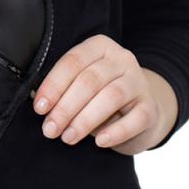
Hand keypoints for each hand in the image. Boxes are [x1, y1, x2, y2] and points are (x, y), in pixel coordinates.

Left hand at [31, 34, 178, 154]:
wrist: (139, 111)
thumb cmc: (100, 95)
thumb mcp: (80, 85)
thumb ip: (62, 89)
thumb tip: (38, 101)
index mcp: (99, 47)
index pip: (72, 62)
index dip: (53, 85)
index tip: (40, 108)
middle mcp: (121, 59)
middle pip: (89, 80)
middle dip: (66, 107)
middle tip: (50, 129)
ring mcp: (139, 82)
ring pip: (111, 97)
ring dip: (85, 120)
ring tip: (68, 137)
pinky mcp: (150, 107)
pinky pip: (135, 119)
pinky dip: (116, 132)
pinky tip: (100, 142)